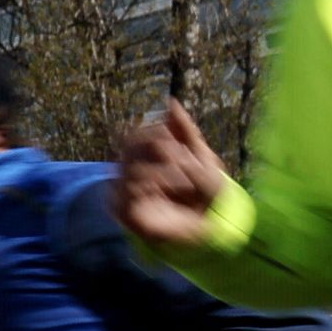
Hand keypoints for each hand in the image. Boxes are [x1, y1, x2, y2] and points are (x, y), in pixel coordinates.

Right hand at [114, 100, 232, 246]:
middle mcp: (124, 174)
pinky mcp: (123, 211)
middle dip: (167, 152)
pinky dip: (157, 184)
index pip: (135, 134)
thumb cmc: (204, 193)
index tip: (186, 147)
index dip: (159, 133)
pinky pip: (133, 187)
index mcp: (139, 160)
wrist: (210, 228)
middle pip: (133, 146)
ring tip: (187, 184)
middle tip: (190, 165)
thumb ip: (185, 130)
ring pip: (136, 166)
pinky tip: (172, 192)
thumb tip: (170, 102)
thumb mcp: (201, 156)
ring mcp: (121, 193)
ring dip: (168, 171)